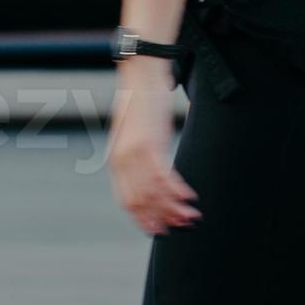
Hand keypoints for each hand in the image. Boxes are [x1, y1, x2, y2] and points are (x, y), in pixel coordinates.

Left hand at [109, 58, 199, 235]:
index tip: (158, 229)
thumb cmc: (138, 104)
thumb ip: (133, 156)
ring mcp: (135, 154)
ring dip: (174, 208)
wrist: (140, 76)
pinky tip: (189, 198)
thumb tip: (146, 174)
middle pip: (141, 202)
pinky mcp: (151, 144)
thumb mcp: (129, 134)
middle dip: (162, 218)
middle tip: (180, 227)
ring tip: (190, 216)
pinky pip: (165, 177)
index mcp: (114, 161)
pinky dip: (178, 191)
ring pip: (154, 193)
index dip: (143, 218)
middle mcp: (121, 161)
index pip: (126, 200)